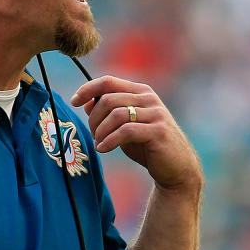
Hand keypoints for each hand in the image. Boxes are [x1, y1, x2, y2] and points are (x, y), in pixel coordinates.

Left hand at [69, 76, 202, 191]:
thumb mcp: (126, 126)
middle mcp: (149, 99)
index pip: (108, 81)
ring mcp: (156, 114)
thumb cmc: (148, 146)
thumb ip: (110, 113)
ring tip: (99, 143)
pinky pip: (126, 131)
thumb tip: (87, 101)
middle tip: (93, 136)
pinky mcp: (158, 131)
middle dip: (94, 119)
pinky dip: (110, 140)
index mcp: (141, 92)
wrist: (176, 168)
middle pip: (109, 99)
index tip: (73, 101)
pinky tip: (103, 149)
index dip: (87, 89)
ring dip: (101, 131)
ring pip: (116, 114)